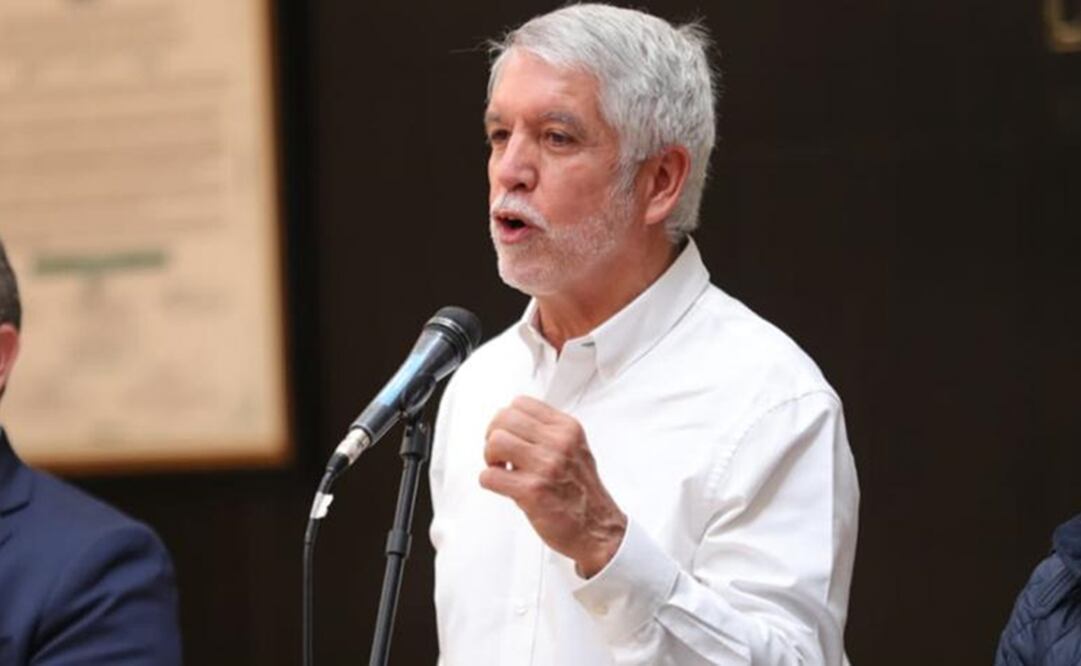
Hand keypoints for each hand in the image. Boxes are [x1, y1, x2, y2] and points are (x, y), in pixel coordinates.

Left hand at [480, 396, 626, 577]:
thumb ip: (549, 432)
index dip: (507, 419)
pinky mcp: (531, 491)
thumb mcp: (575, 448)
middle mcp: (558, 443)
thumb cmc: (583, 493)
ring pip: (495, 442)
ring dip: (490, 457)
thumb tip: (513, 423)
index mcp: (567, 429)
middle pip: (504, 418)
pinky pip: (490, 476)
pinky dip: (489, 481)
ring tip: (501, 468)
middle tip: (500, 453)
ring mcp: (545, 466)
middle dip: (493, 436)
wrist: (597, 529)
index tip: (509, 434)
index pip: (521, 403)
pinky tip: (503, 486)